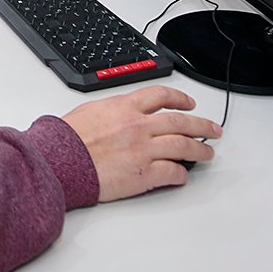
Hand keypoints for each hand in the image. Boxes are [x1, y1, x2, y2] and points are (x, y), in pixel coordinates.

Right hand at [60, 85, 219, 200]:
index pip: (161, 96)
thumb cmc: (67, 139)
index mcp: (125, 107)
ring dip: (199, 150)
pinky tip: (183, 175)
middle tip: (213, 129)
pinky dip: (181, 174)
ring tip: (207, 154)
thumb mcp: (90, 111)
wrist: (59, 161)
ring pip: (183, 146)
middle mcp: (138, 126)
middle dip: (202, 125)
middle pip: (181, 121)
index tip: (189, 103)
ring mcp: (143, 149)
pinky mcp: (144, 174)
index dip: (180, 99)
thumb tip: (121, 112)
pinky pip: (172, 172)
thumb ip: (112, 111)